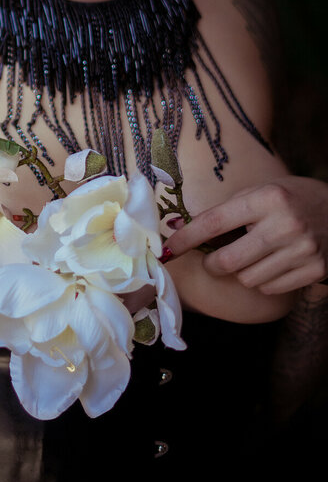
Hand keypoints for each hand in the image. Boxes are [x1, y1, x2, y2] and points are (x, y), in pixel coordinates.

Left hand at [167, 177, 327, 292]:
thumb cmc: (292, 198)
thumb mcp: (262, 191)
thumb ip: (227, 210)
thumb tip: (181, 230)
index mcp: (268, 198)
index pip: (215, 222)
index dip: (187, 239)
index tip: (168, 250)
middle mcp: (285, 224)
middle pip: (229, 261)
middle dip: (212, 264)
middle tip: (212, 260)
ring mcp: (302, 250)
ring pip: (248, 279)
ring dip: (242, 271)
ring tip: (254, 255)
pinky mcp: (315, 270)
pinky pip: (270, 289)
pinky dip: (264, 281)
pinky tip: (274, 263)